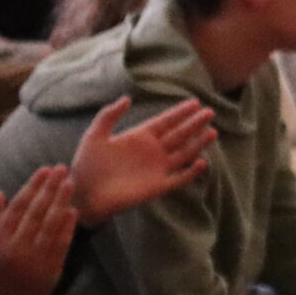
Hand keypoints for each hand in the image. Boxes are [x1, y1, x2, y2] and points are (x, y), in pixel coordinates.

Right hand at [0, 167, 79, 294]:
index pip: (18, 206)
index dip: (33, 186)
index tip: (45, 170)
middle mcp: (16, 247)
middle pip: (37, 212)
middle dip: (50, 188)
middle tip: (62, 169)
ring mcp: (35, 259)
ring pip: (51, 225)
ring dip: (62, 202)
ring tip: (70, 183)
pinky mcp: (50, 269)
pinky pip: (61, 244)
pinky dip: (67, 227)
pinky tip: (73, 210)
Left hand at [70, 96, 215, 223]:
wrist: (83, 195)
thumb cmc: (86, 166)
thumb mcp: (94, 136)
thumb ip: (108, 116)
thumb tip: (128, 98)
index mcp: (140, 137)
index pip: (166, 122)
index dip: (180, 113)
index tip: (195, 102)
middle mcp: (153, 151)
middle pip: (179, 134)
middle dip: (194, 124)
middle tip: (210, 112)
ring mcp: (157, 169)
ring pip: (184, 153)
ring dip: (198, 143)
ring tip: (212, 132)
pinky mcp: (158, 187)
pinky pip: (179, 178)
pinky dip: (191, 172)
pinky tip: (202, 163)